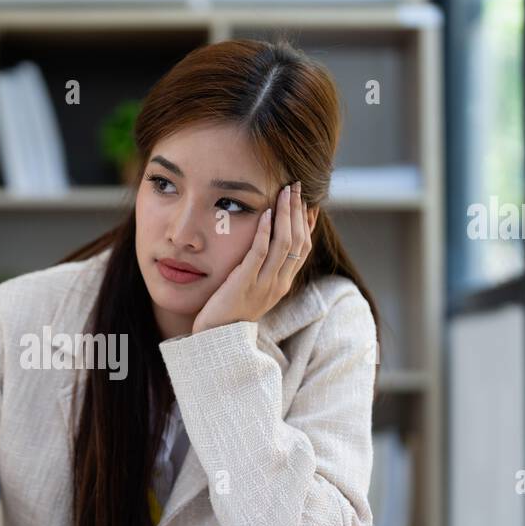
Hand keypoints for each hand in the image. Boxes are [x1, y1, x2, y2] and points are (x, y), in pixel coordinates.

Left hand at [192, 181, 312, 334]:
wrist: (217, 339)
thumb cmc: (230, 312)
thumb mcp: (252, 288)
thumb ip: (261, 268)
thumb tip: (263, 244)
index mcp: (283, 283)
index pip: (304, 248)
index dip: (307, 222)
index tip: (307, 201)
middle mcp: (279, 283)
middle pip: (298, 241)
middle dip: (298, 210)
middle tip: (296, 186)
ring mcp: (265, 284)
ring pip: (285, 243)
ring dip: (286, 214)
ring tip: (285, 191)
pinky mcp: (246, 283)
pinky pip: (260, 253)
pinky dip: (265, 231)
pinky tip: (266, 213)